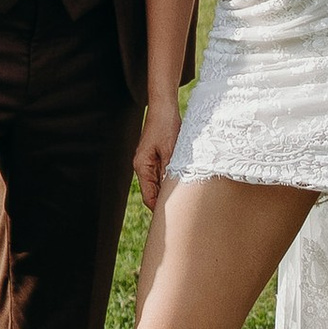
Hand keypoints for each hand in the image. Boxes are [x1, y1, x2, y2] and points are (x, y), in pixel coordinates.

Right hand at [134, 91, 180, 213]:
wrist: (164, 106)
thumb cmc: (166, 125)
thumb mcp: (171, 150)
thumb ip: (170, 172)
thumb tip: (173, 193)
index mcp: (142, 167)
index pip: (149, 197)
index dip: (160, 211)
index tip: (174, 222)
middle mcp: (143, 167)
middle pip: (153, 193)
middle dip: (166, 203)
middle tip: (183, 216)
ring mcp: (149, 162)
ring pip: (159, 185)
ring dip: (170, 191)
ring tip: (185, 203)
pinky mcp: (157, 157)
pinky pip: (163, 175)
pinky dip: (171, 181)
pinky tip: (183, 185)